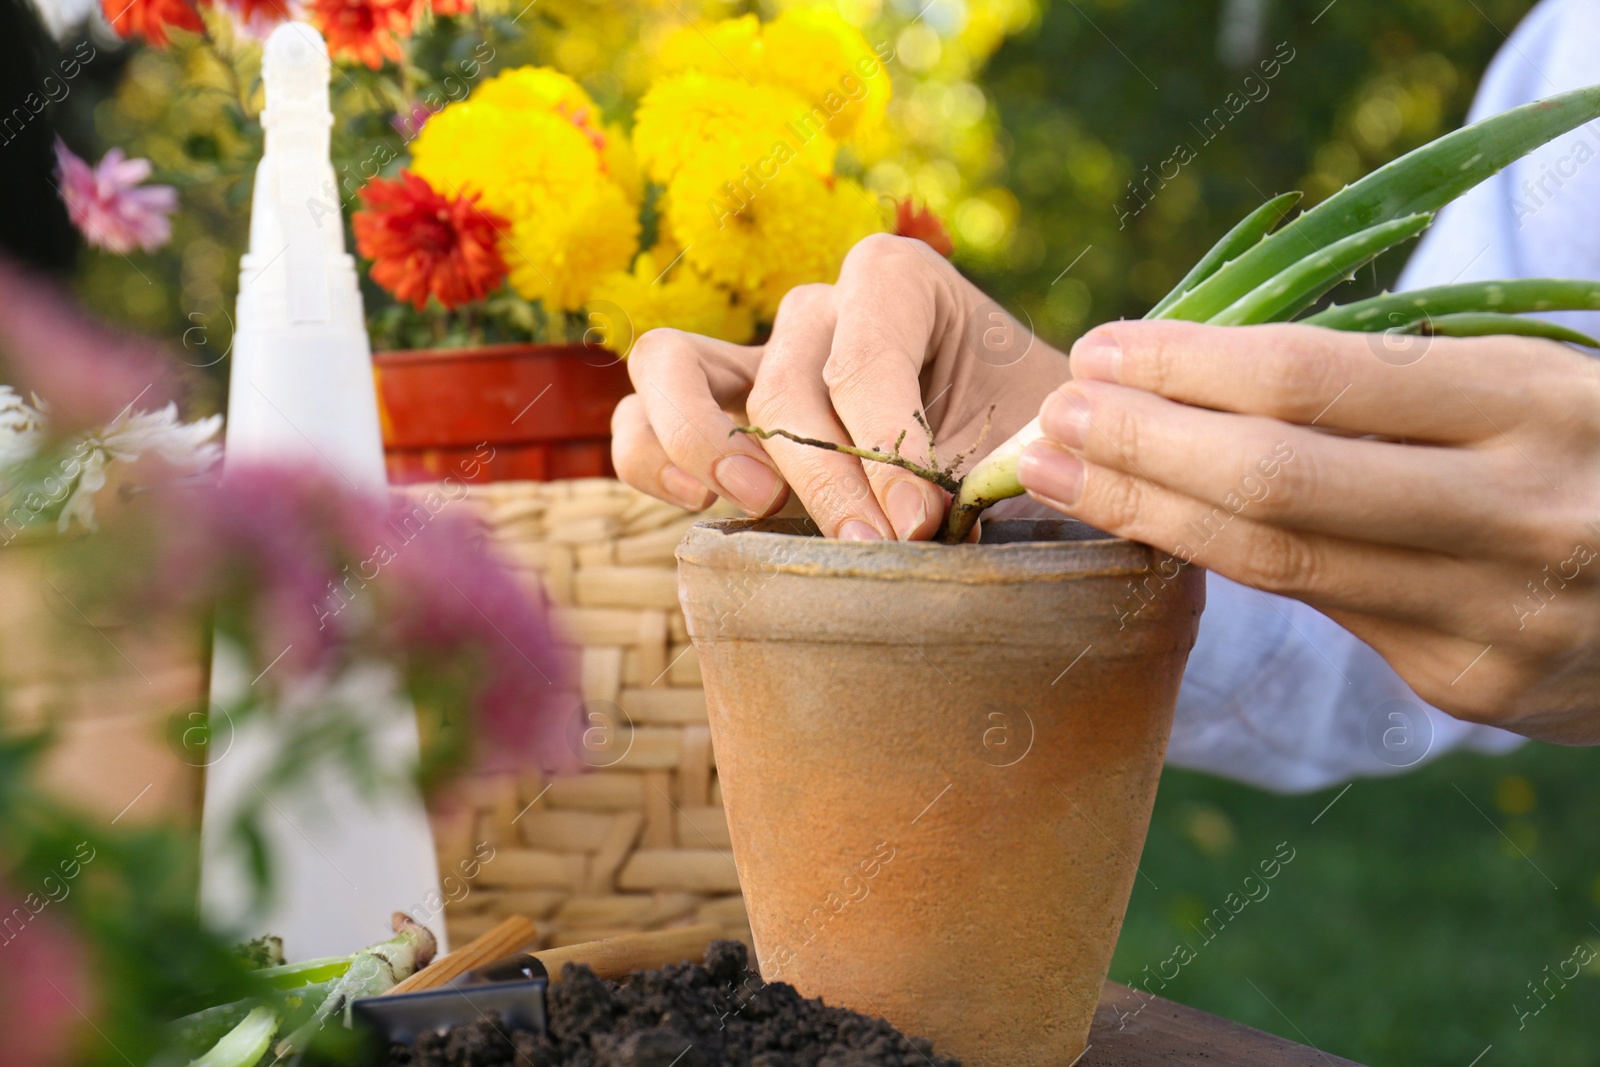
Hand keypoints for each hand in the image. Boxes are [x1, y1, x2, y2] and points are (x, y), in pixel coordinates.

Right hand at [611, 234, 1069, 539]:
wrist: (1014, 455)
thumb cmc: (1024, 442)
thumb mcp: (1032, 439)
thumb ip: (1003, 462)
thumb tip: (936, 519)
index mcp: (897, 284)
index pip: (864, 355)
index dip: (887, 444)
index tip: (922, 522)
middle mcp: (817, 308)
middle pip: (786, 382)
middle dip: (827, 476)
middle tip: (873, 548)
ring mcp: (754, 357)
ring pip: (671, 360)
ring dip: (703, 439)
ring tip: (756, 503)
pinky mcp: (714, 414)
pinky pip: (639, 414)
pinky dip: (651, 457)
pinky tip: (704, 506)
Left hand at [1017, 320, 1599, 742]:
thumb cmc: (1587, 450)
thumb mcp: (1522, 382)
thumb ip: (1387, 384)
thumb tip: (1190, 369)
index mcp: (1535, 404)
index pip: (1314, 380)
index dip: (1185, 365)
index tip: (1099, 350)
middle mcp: (1517, 515)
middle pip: (1272, 482)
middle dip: (1139, 446)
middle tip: (1048, 417)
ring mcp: (1493, 616)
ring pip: (1277, 562)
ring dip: (1148, 511)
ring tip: (1059, 471)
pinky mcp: (1469, 686)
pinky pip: (1320, 610)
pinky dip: (1221, 559)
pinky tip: (1152, 525)